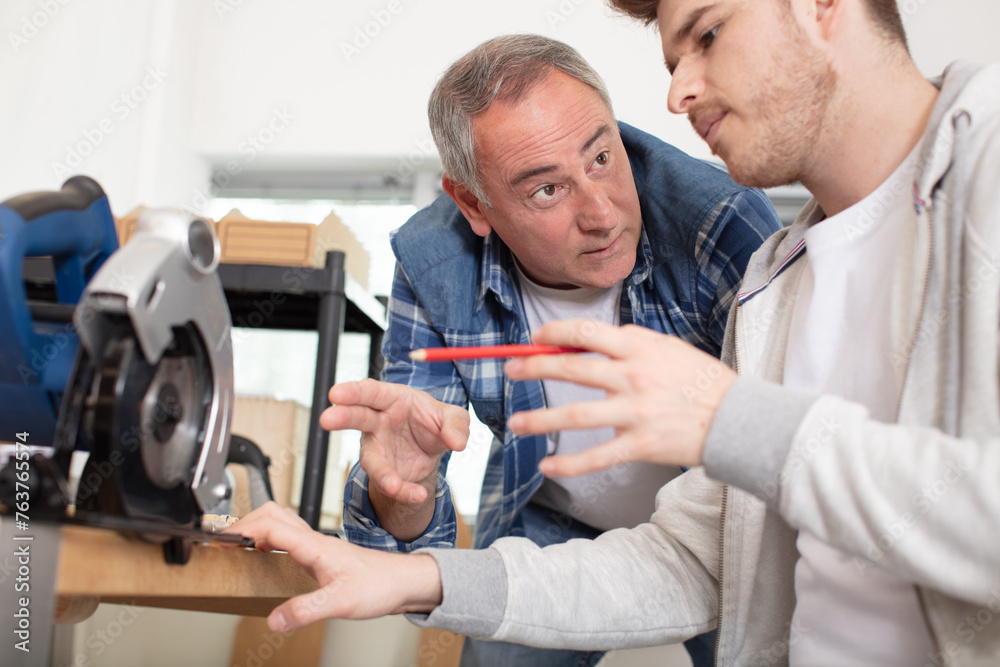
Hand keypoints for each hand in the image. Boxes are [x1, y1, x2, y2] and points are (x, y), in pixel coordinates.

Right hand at [225, 503, 441, 631]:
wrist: (403, 582)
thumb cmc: (379, 585)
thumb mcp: (340, 602)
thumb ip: (305, 610)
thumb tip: (274, 620)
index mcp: (314, 545)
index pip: (270, 525)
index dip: (242, 529)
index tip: (220, 540)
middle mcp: (314, 540)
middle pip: (272, 514)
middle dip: (245, 521)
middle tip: (224, 540)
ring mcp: (318, 545)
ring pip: (281, 522)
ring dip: (257, 527)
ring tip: (237, 545)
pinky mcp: (322, 554)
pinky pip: (289, 537)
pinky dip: (270, 539)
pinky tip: (266, 555)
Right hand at [320, 380, 468, 539]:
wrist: (431, 450)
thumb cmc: (434, 422)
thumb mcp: (452, 418)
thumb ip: (457, 424)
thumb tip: (458, 442)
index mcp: (393, 399)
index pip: (370, 391)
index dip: (352, 391)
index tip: (336, 393)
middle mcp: (378, 421)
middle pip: (356, 417)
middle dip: (341, 417)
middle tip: (326, 419)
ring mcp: (378, 447)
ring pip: (372, 459)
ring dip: (381, 473)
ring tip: (393, 486)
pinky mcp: (384, 470)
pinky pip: (390, 481)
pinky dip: (404, 490)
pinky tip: (417, 495)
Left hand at [504, 320, 735, 473]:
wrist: (738, 418)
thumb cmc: (700, 380)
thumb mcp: (667, 348)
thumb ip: (630, 343)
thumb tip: (586, 342)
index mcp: (639, 347)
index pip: (586, 332)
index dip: (554, 333)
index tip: (534, 338)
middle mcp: (633, 376)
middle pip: (572, 368)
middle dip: (535, 368)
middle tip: (510, 371)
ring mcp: (636, 411)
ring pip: (576, 415)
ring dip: (540, 419)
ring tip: (516, 424)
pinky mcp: (641, 444)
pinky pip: (597, 456)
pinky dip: (569, 464)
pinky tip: (547, 465)